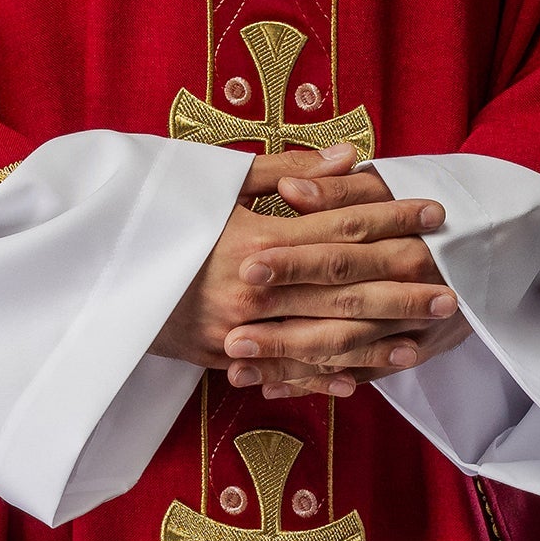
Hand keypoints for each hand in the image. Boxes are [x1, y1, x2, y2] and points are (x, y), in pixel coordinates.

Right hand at [150, 148, 473, 400]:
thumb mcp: (216, 184)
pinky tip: (359, 382)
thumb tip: (350, 158)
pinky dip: (321, 378)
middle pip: (344, 289)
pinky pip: (281, 372)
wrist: (90, 275)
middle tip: (449, 289)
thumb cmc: (158, 220)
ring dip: (375, 340)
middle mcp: (251, 290)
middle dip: (401, 288)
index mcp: (253, 239)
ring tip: (421, 339)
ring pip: (321, 338)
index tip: (434, 215)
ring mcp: (236, 331)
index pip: (341, 228)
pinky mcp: (219, 358)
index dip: (392, 220)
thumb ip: (287, 171)